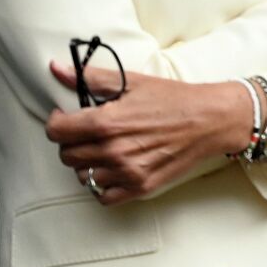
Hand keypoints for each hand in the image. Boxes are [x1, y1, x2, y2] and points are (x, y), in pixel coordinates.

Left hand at [46, 62, 249, 205]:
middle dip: (72, 142)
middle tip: (89, 133)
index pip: (56, 132)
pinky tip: (114, 169)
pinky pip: (103, 197)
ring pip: (82, 176)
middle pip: (66, 155)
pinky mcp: (139, 187)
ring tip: (104, 150)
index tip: (68, 118)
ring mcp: (126, 172)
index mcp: (106, 122)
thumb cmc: (173, 98)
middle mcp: (112, 150)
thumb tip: (55, 70)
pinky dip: (103, 186)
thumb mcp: (133, 82)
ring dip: (88, 163)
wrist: (211, 120)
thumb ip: (91, 78)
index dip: (57, 122)